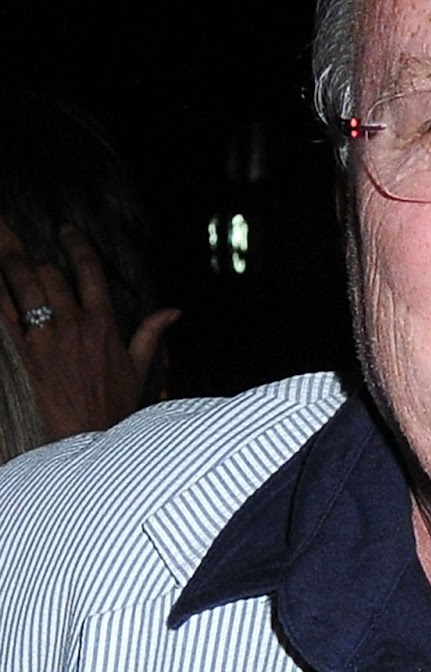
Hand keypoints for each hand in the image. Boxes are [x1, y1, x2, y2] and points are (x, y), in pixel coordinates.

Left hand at [0, 218, 179, 440]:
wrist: (86, 442)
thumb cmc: (113, 410)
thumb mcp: (139, 370)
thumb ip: (151, 334)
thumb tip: (173, 311)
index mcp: (103, 324)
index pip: (89, 270)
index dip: (76, 245)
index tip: (64, 230)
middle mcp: (73, 325)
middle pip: (47, 272)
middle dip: (27, 249)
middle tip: (10, 229)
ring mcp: (45, 339)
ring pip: (22, 284)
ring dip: (6, 257)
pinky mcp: (22, 355)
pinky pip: (4, 313)